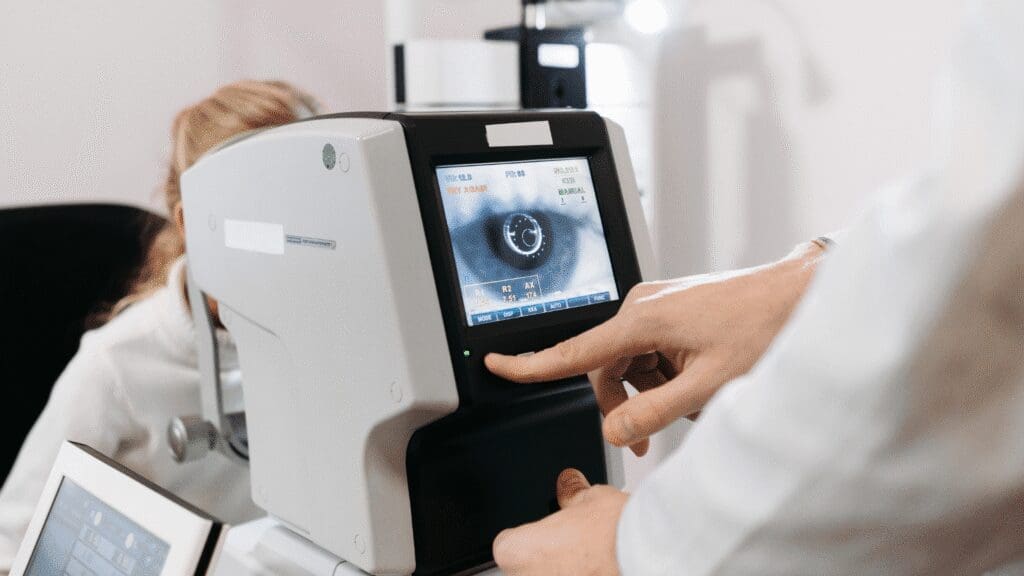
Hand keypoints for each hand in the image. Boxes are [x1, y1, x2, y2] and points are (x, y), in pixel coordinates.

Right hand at [486, 244, 823, 455]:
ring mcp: (656, 305)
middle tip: (651, 436)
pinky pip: (649, 351)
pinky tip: (697, 380)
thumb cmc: (762, 328)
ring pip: (630, 364)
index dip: (529, 365)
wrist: (797, 294)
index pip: (572, 353)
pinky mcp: (670, 309)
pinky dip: (665, 374)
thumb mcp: (708, 385)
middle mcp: (641, 306)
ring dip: (652, 390)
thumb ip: (655, 414)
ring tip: (695, 398)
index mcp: (641, 319)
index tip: (494, 364)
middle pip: (605, 369)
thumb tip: (614, 431)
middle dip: (626, 404)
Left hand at [493, 469, 625, 575]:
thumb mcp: (590, 499)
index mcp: (517, 551)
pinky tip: (600, 570)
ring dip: (562, 572)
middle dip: (546, 559)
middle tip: (574, 547)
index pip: (506, 545)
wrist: (645, 556)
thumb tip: (569, 485)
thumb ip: (570, 494)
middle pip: (526, 568)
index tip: (547, 533)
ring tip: (591, 561)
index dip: (529, 537)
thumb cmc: (614, 532)